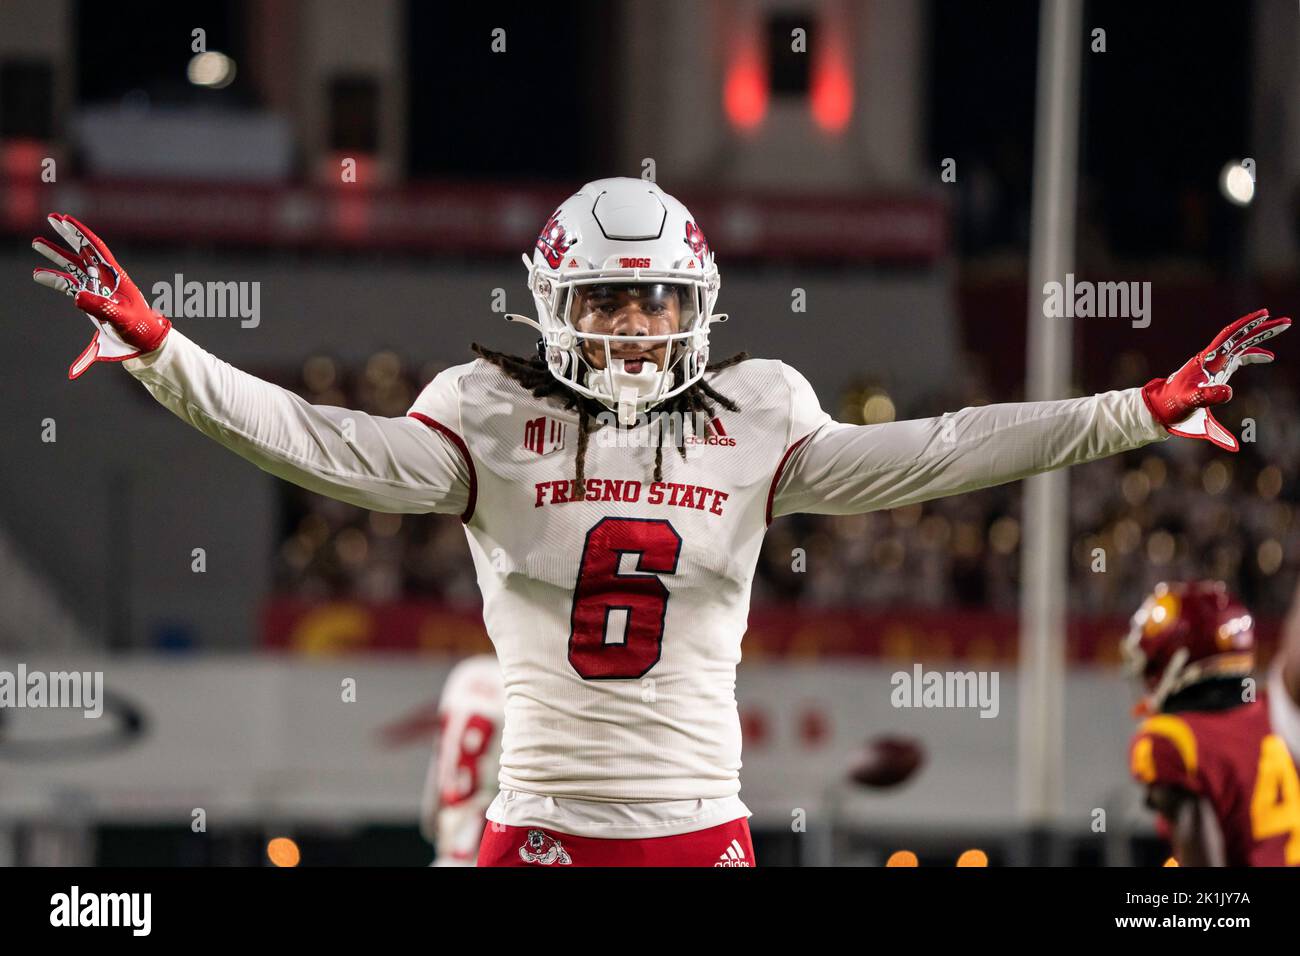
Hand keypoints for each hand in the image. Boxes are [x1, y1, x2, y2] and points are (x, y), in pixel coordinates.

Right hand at [32, 213, 170, 378]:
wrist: (144, 341)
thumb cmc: (139, 328)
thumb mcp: (120, 317)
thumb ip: (100, 307)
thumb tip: (76, 295)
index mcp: (115, 276)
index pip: (97, 248)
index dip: (81, 233)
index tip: (66, 220)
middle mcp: (105, 277)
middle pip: (83, 251)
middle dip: (68, 235)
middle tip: (51, 219)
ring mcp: (97, 287)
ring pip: (73, 266)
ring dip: (56, 255)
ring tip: (37, 243)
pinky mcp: (91, 298)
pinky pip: (70, 284)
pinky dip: (55, 278)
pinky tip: (38, 274)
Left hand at [1141, 309, 1289, 451]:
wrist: (1163, 409)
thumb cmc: (1175, 404)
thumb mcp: (1192, 400)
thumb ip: (1209, 396)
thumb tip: (1229, 392)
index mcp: (1208, 359)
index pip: (1230, 335)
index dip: (1247, 323)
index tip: (1265, 314)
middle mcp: (1213, 358)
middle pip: (1241, 337)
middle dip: (1263, 328)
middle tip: (1287, 321)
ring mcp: (1216, 364)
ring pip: (1242, 345)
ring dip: (1261, 337)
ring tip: (1281, 328)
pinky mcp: (1217, 372)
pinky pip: (1239, 358)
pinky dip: (1254, 356)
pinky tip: (1268, 358)